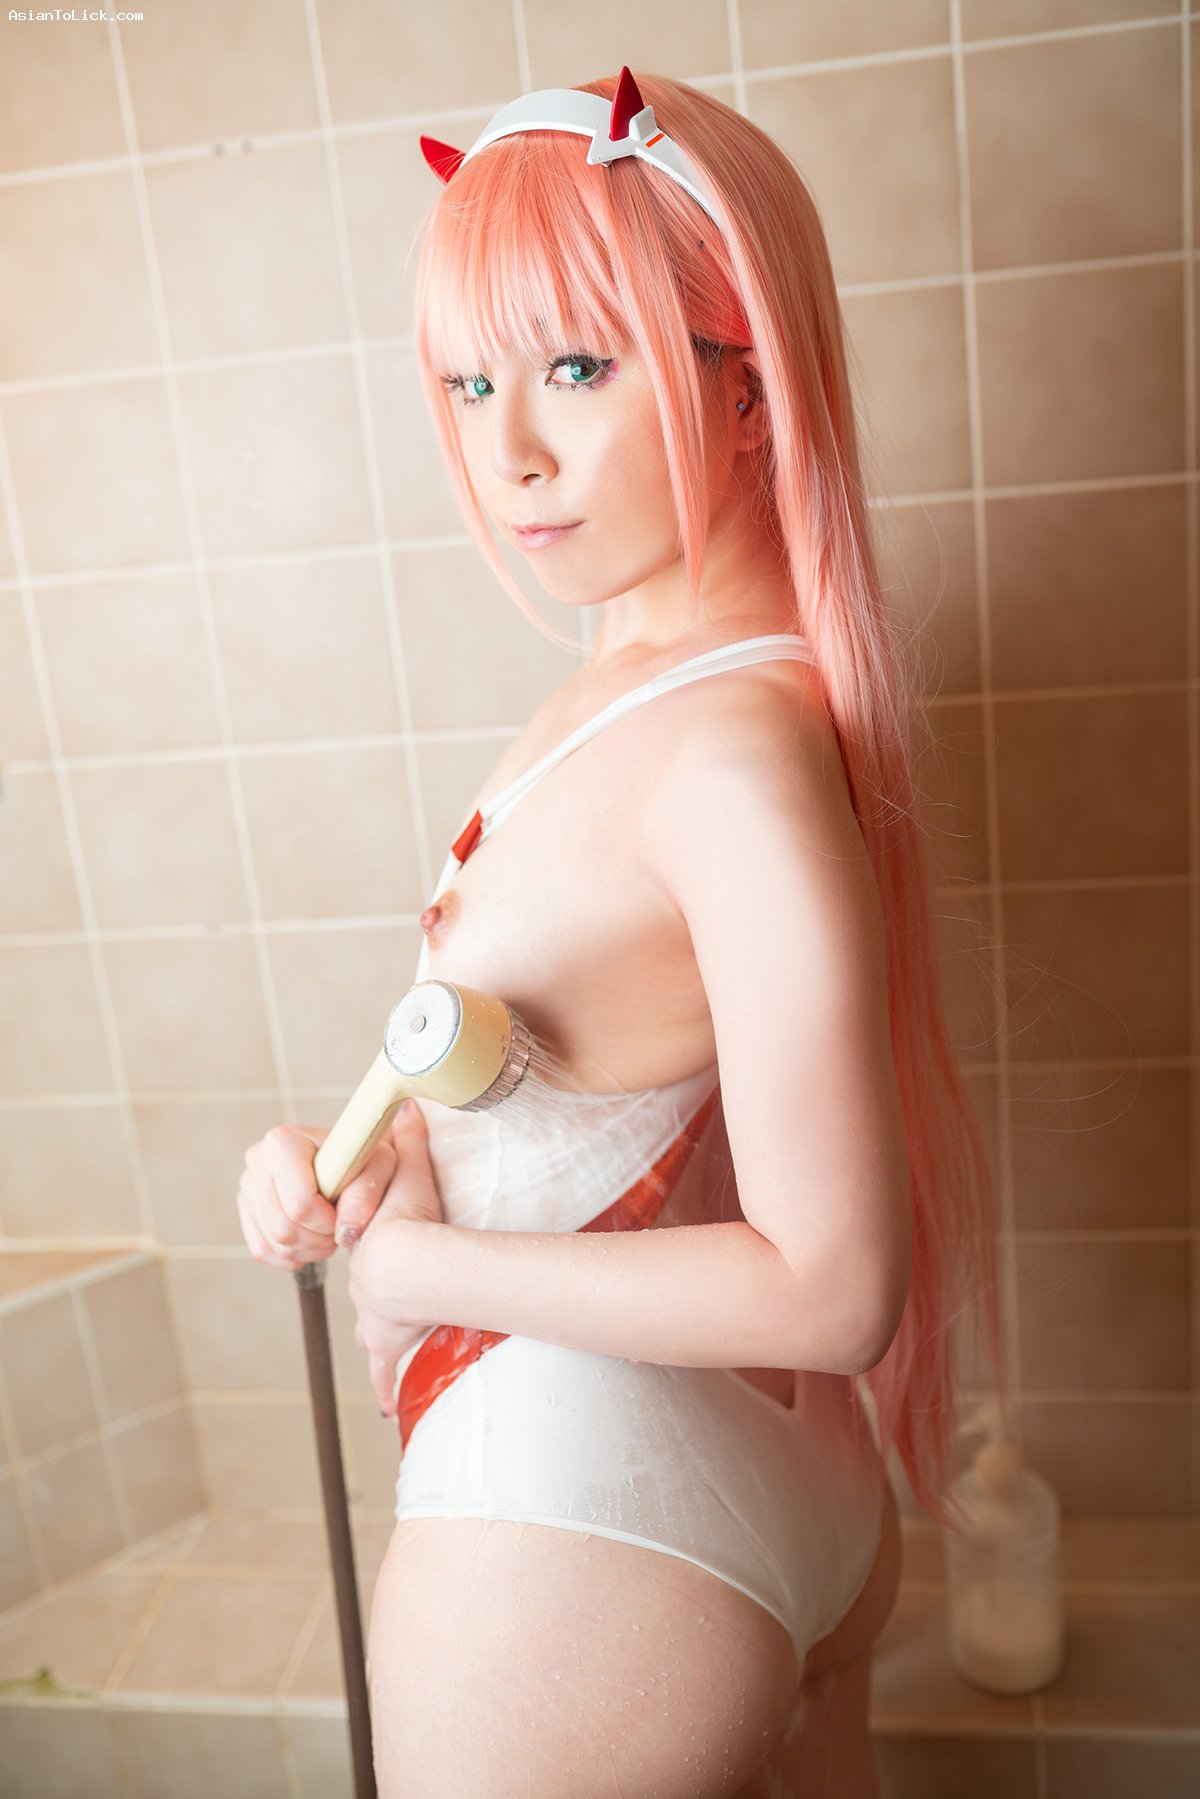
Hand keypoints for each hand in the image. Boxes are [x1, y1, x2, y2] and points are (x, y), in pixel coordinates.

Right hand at [237, 1123, 397, 1272]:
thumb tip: (344, 1232)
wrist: (346, 1157)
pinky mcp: (246, 1207)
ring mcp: (248, 1185)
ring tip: (329, 1233)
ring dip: (309, 1250)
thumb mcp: (378, 1164)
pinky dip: (291, 1255)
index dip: (326, 1223)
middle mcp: (258, 1160)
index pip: (299, 1204)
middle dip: (319, 1240)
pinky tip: (311, 1241)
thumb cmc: (361, 1157)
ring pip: (275, 1242)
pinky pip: (263, 1249)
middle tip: (339, 1230)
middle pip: (284, 1228)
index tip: (343, 1216)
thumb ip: (365, 1194)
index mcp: (284, 1142)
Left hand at [345, 1098, 447, 1414]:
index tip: (370, 1271)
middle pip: (371, 1310)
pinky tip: (390, 1406)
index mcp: (373, 1255)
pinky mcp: (389, 1343)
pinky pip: (390, 1373)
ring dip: (385, 1359)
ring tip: (388, 1381)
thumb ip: (411, 1145)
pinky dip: (390, 1388)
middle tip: (380, 1330)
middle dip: (378, 1320)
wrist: (408, 1263)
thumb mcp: (411, 1176)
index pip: (365, 1262)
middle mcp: (370, 1294)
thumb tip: (411, 1105)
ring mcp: (379, 1323)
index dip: (369, 1270)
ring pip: (378, 1344)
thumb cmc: (411, 1223)